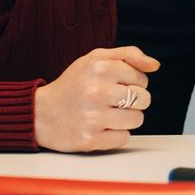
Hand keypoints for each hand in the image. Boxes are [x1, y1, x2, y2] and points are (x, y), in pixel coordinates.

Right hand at [33, 46, 160, 151]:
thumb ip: (129, 55)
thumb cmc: (73, 84)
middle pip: (144, 99)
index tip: (116, 85)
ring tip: (107, 113)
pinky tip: (101, 127)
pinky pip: (124, 138)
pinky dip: (116, 134)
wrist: (40, 113)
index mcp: (100, 67)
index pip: (142, 79)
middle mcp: (97, 91)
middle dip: (133, 101)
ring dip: (126, 118)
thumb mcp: (96, 58)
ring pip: (137, 120)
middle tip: (114, 100)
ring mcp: (93, 117)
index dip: (133, 83)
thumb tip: (155, 65)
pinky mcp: (90, 139)